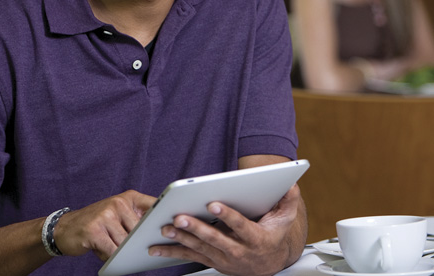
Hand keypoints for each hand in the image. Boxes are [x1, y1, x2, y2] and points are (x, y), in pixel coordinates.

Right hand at [53, 190, 155, 260]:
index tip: (175, 226)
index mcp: (129, 197)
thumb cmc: (98, 223)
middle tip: (140, 250)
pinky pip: (112, 250)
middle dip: (140, 243)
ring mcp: (106, 215)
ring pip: (126, 242)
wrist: (65, 228)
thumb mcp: (118, 214)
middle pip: (140, 230)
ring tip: (113, 248)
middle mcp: (119, 202)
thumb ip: (136, 219)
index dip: (164, 216)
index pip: (153, 205)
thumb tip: (161, 232)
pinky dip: (112, 257)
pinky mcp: (95, 230)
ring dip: (122, 252)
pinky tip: (107, 255)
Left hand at [149, 185, 303, 275]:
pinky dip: (173, 252)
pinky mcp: (212, 260)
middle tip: (180, 217)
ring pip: (199, 249)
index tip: (213, 203)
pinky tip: (157, 247)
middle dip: (196, 228)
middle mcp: (238, 251)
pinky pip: (190, 257)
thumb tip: (291, 185)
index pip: (240, 226)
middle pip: (215, 239)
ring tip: (166, 228)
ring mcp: (223, 258)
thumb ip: (288, 201)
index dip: (227, 215)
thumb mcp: (285, 218)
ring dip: (181, 239)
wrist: (269, 264)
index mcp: (255, 238)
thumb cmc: (273, 235)